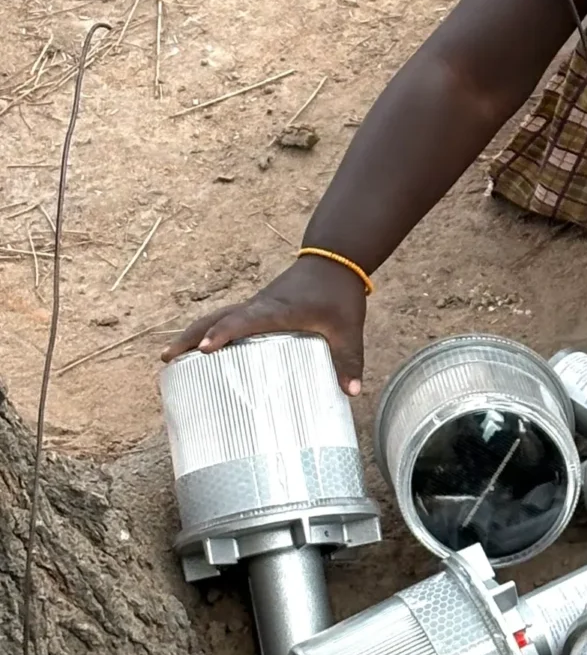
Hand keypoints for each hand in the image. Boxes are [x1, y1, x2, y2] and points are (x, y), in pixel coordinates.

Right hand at [161, 257, 368, 395]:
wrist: (334, 261)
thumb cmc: (339, 294)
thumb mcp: (349, 330)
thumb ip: (349, 360)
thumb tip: (351, 393)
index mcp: (278, 310)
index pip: (245, 321)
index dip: (224, 334)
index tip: (203, 349)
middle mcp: (259, 306)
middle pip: (216, 318)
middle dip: (189, 337)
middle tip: (166, 359)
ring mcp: (254, 306)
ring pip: (215, 317)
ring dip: (191, 333)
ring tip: (168, 358)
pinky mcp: (256, 308)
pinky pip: (225, 319)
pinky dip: (207, 331)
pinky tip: (197, 351)